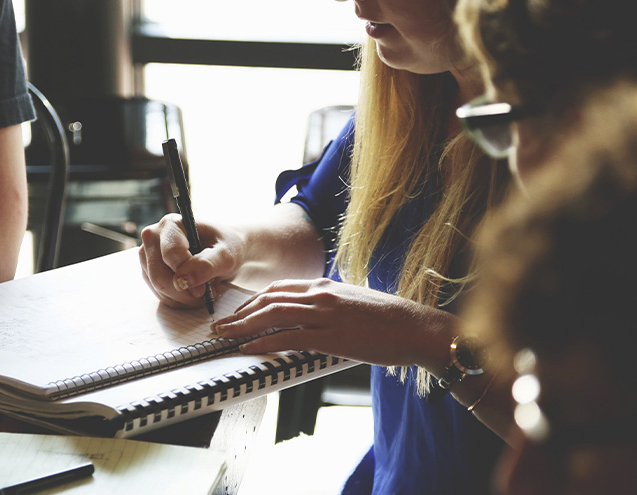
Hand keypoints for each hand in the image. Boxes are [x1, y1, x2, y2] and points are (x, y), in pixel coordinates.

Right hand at [138, 214, 245, 308]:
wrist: (223, 250)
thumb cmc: (226, 247)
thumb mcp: (226, 255)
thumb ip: (206, 265)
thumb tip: (182, 281)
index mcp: (171, 224)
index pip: (171, 255)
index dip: (188, 275)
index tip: (205, 288)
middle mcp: (153, 237)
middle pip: (159, 276)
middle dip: (185, 292)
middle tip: (207, 293)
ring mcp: (148, 255)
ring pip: (158, 288)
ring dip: (183, 298)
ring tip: (204, 290)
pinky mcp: (149, 271)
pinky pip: (160, 294)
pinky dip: (179, 300)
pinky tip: (194, 292)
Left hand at [210, 278, 453, 366]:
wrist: (416, 327)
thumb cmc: (389, 320)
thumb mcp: (353, 303)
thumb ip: (329, 306)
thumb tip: (310, 317)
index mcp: (325, 286)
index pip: (278, 289)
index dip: (252, 301)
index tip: (237, 313)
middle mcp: (321, 295)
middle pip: (268, 300)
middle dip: (239, 313)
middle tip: (220, 326)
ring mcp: (325, 314)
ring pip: (273, 315)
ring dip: (243, 327)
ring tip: (225, 336)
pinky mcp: (332, 336)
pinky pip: (289, 337)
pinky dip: (264, 343)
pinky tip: (249, 349)